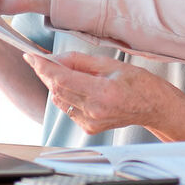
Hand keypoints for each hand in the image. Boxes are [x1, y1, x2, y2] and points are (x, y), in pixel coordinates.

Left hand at [23, 52, 167, 134]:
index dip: (43, 67)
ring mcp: (90, 122)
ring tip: (63, 71)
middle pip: (57, 90)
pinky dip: (65, 96)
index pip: (62, 79)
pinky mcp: (89, 128)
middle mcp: (94, 110)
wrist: (153, 107)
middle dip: (45, 73)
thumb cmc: (139, 84)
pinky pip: (68, 109)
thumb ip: (80, 62)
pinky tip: (75, 87)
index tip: (30, 56)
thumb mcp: (111, 64)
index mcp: (102, 92)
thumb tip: (57, 59)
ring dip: (54, 84)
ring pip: (59, 100)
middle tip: (40, 59)